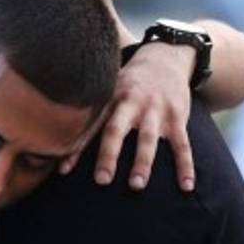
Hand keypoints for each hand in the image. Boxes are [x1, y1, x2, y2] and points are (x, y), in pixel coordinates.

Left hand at [60, 42, 194, 191]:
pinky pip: (182, 144)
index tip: (64, 172)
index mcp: (111, 99)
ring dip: (143, 163)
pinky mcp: (177, 116)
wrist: (165, 57)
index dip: (77, 148)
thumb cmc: (129, 83)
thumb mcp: (109, 87)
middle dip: (108, 155)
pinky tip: (186, 186)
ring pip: (148, 139)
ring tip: (136, 186)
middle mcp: (131, 104)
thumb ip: (91, 110)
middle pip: (116, 130)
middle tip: (101, 180)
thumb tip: (58, 135)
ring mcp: (155, 110)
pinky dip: (185, 166)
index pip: (90, 126)